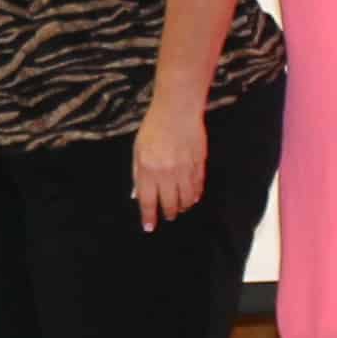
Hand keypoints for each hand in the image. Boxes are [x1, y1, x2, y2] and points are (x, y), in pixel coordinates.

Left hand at [130, 97, 207, 231]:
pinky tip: (192, 198)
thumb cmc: (154, 128)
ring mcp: (184, 169)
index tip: (149, 227)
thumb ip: (137, 173)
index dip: (149, 217)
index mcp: (148, 169)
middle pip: (169, 204)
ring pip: (186, 199)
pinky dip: (195, 196)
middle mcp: (166, 173)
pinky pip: (198, 187)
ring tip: (180, 208)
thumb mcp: (138, 150)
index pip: (148, 201)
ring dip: (183, 207)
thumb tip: (138, 195)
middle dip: (168, 214)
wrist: (177, 110)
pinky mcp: (199, 164)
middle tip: (168, 216)